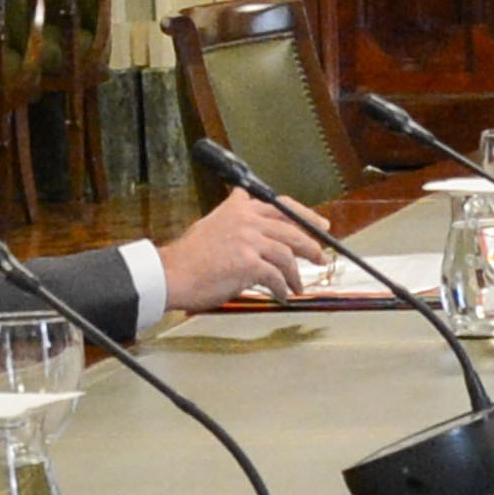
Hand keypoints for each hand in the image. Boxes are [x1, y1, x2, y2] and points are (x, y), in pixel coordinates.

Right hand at [160, 192, 327, 308]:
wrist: (172, 273)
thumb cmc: (190, 255)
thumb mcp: (212, 221)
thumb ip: (233, 212)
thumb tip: (242, 200)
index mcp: (240, 209)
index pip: (282, 206)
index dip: (305, 216)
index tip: (320, 224)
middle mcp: (247, 220)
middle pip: (292, 229)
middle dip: (311, 244)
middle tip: (321, 255)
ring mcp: (249, 241)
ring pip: (287, 254)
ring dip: (296, 273)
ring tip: (299, 284)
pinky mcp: (249, 263)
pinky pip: (275, 276)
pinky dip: (282, 287)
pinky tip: (283, 295)